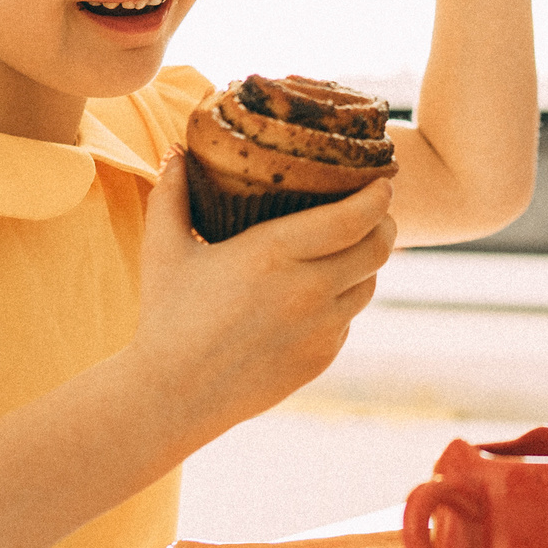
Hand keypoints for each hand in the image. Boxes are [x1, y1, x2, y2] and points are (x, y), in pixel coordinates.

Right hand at [130, 154, 395, 439]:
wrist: (173, 395)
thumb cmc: (166, 318)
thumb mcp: (162, 249)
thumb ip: (171, 194)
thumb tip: (176, 151)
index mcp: (276, 253)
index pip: (355, 217)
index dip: (379, 195)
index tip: (383, 181)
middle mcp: (309, 290)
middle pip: (378, 248)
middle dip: (385, 223)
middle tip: (378, 210)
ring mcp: (320, 328)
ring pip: (369, 285)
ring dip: (368, 262)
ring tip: (353, 247)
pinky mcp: (321, 358)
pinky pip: (349, 319)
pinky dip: (345, 300)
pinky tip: (325, 291)